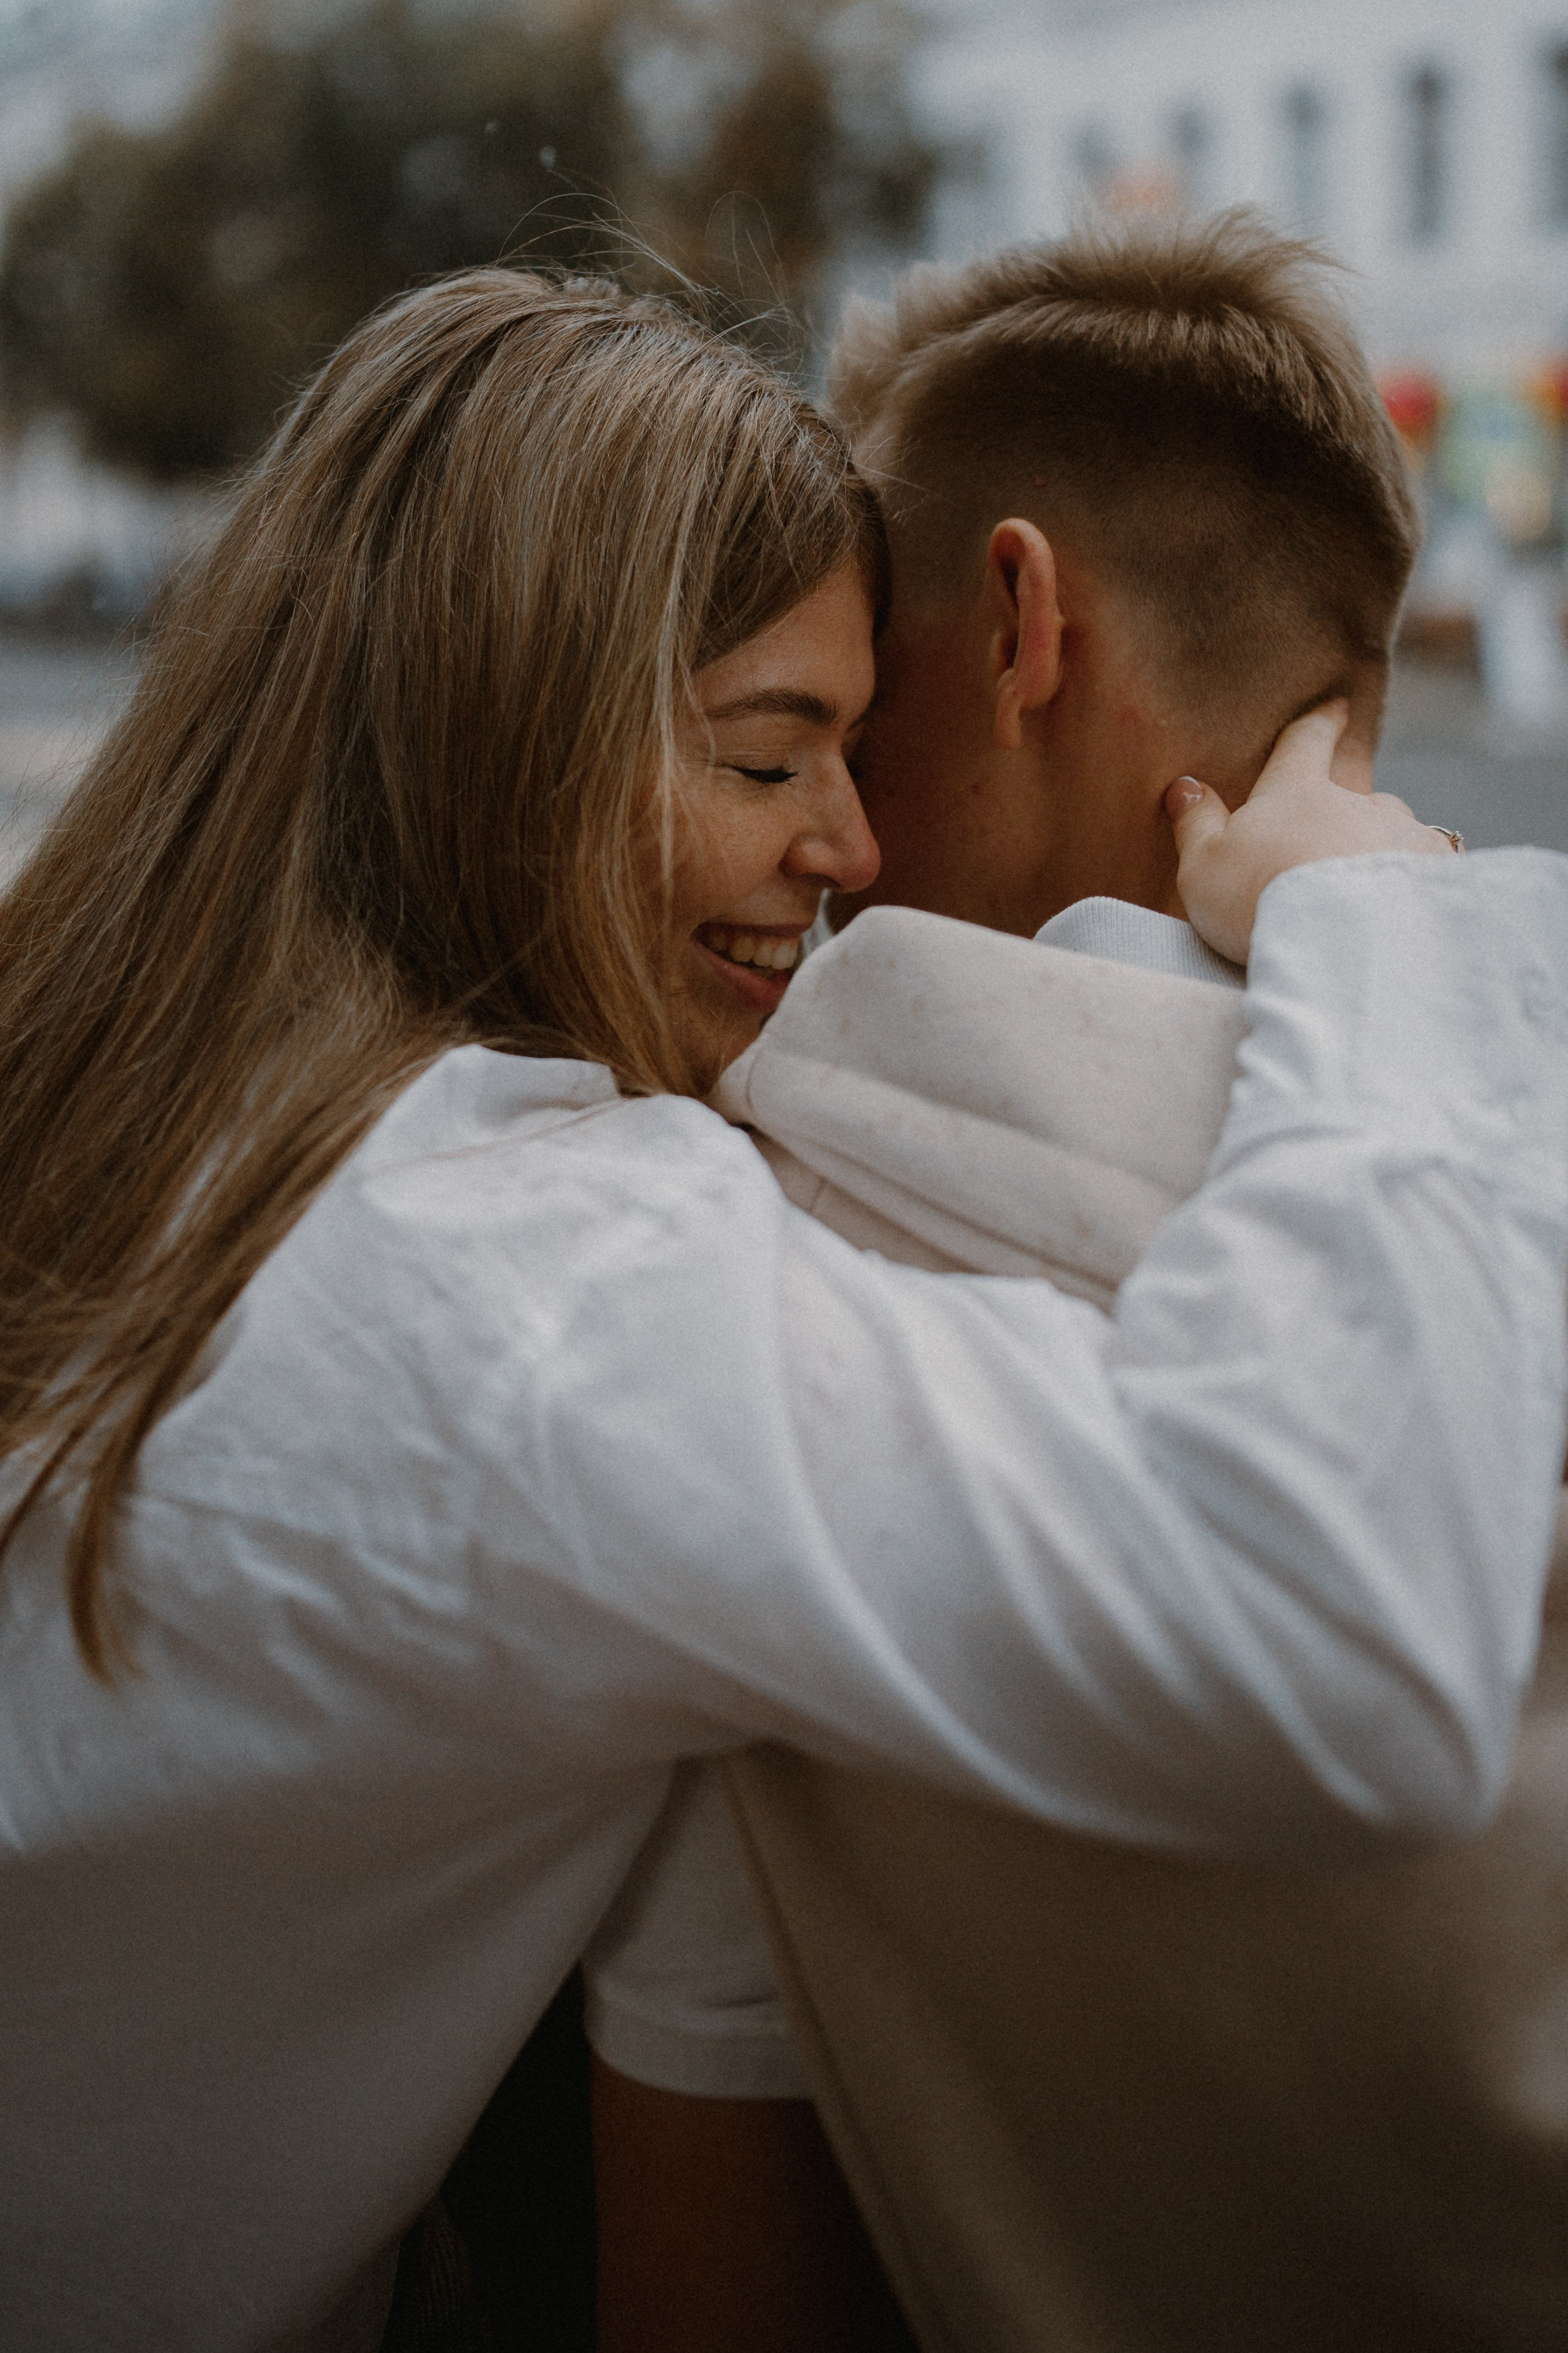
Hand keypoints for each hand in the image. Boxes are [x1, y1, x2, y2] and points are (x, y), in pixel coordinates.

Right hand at [1166, 702, 1455, 965]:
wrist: (1342, 940)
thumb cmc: (1260, 899)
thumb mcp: (1204, 866)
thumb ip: (1196, 824)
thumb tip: (1185, 786)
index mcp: (1298, 790)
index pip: (1306, 741)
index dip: (1318, 723)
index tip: (1335, 706)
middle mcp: (1359, 801)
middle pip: (1356, 796)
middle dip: (1347, 814)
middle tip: (1333, 845)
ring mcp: (1404, 835)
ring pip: (1394, 833)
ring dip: (1380, 853)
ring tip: (1366, 893)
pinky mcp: (1440, 874)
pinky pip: (1428, 870)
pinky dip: (1416, 884)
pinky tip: (1406, 910)